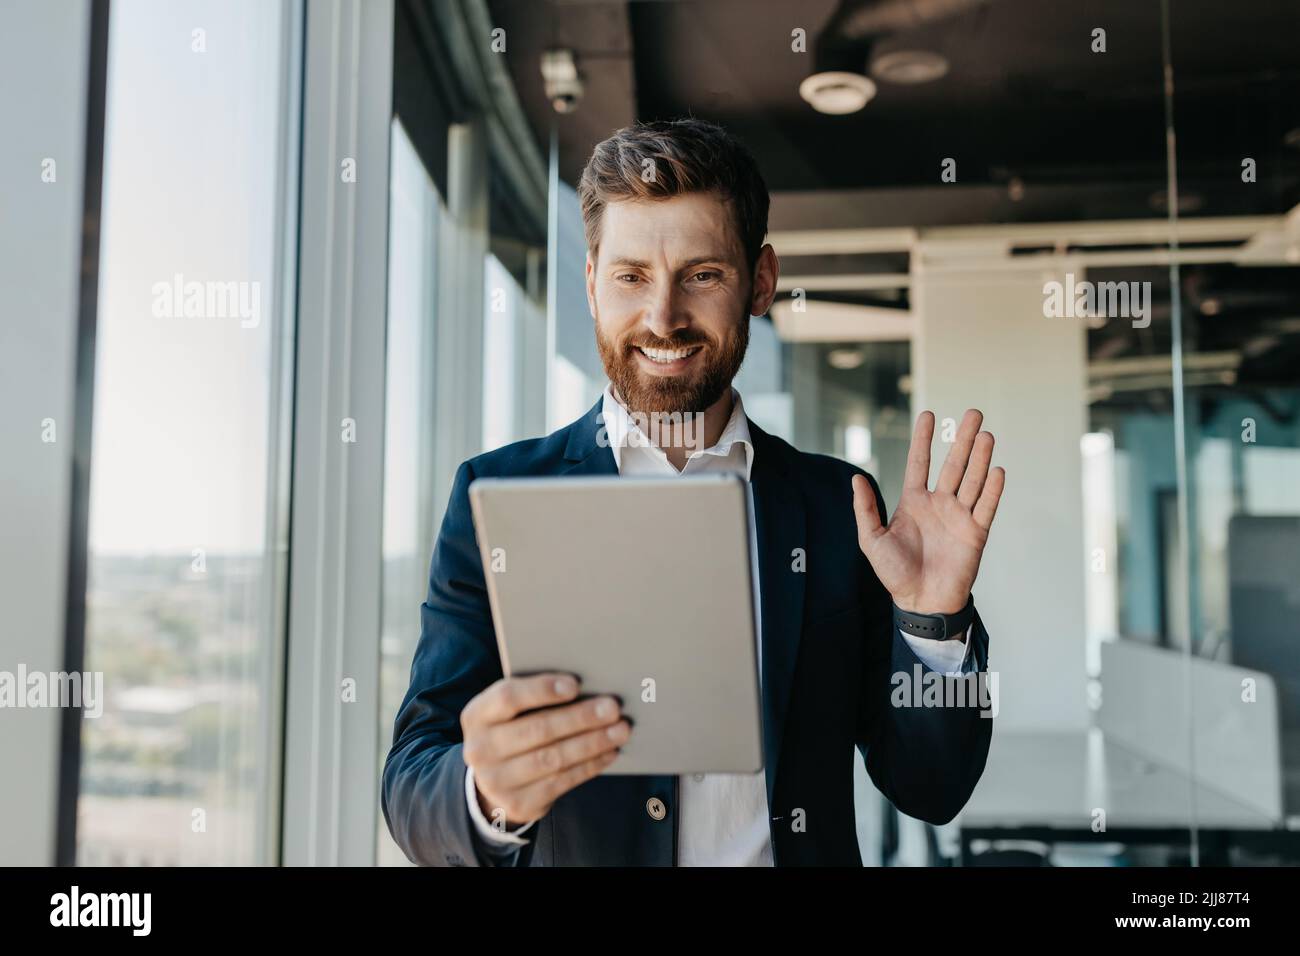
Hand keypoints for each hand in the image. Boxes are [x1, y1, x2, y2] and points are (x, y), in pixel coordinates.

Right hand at [460, 673, 629, 828]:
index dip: (542, 689)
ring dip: (592, 743)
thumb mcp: (508, 712)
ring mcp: (496, 781)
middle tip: (613, 707)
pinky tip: (609, 752)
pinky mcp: (519, 803)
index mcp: (477, 715)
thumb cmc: (511, 730)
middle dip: (580, 718)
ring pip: (553, 758)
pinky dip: (590, 765)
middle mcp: (480, 749)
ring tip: (619, 730)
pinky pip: (561, 782)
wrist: (492, 779)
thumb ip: (534, 697)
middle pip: (537, 729)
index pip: (508, 697)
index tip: (576, 684)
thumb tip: (587, 686)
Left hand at [851, 409, 1004, 614]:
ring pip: (972, 480)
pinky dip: (992, 489)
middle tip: (972, 414)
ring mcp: (959, 517)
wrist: (920, 602)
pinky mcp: (975, 533)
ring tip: (985, 434)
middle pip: (954, 465)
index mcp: (913, 502)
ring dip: (980, 458)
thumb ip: (865, 508)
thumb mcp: (871, 539)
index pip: (920, 463)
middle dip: (962, 440)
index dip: (923, 440)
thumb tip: (855, 477)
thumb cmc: (894, 574)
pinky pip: (986, 507)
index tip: (929, 415)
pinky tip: (996, 469)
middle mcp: (939, 504)